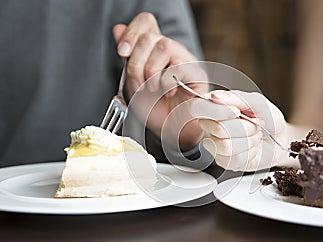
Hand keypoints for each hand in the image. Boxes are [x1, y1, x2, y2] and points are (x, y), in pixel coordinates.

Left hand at [113, 12, 206, 149]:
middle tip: (139, 85)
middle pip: (148, 36)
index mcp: (155, 50)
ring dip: (150, 71)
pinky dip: (165, 82)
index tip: (122, 53)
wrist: (172, 131)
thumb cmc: (156, 110)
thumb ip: (127, 58)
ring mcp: (185, 59)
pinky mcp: (196, 73)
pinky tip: (168, 92)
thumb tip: (118, 28)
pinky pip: (177, 65)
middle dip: (135, 64)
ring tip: (153, 89)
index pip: (146, 22)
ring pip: (163, 45)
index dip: (131, 33)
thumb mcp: (133, 83)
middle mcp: (171, 51)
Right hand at [190, 90, 290, 170]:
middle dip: (244, 127)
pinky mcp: (224, 161)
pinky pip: (233, 159)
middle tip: (254, 125)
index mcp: (214, 107)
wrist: (279, 139)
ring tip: (254, 136)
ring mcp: (215, 145)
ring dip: (248, 141)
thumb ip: (237, 97)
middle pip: (217, 128)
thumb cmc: (267, 118)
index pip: (197, 107)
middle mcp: (210, 126)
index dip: (216, 111)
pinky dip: (249, 153)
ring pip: (225, 146)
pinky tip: (251, 148)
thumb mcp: (257, 102)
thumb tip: (215, 96)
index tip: (236, 112)